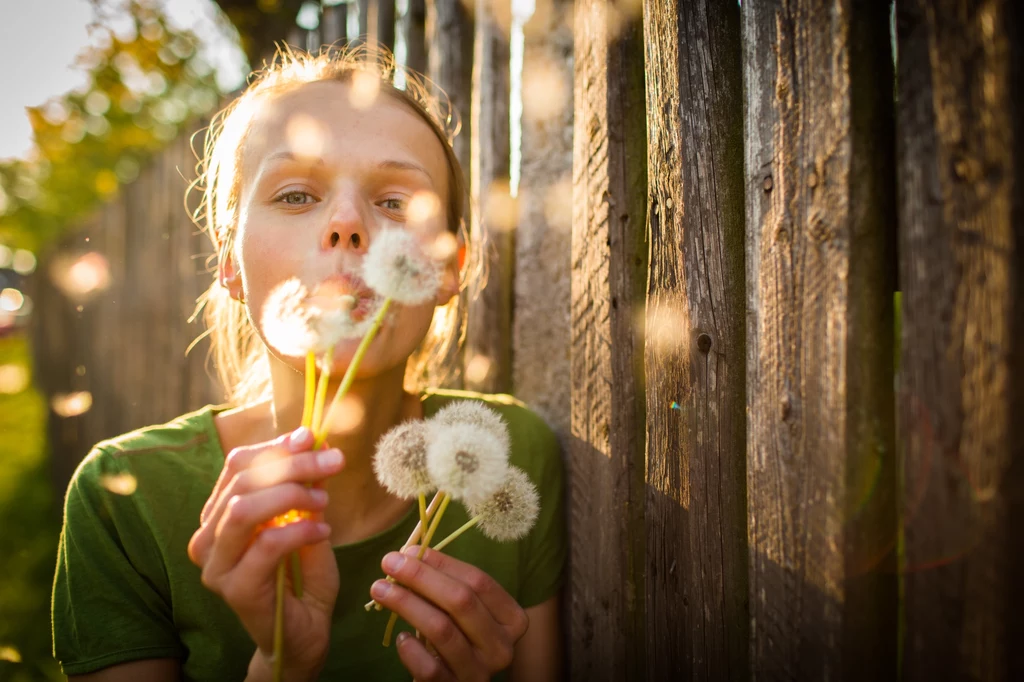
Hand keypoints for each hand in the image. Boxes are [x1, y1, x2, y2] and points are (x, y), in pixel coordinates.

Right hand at [187, 427, 342, 679]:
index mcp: (218, 516)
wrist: (303, 635)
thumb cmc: (303, 578)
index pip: (237, 466)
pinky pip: (266, 545)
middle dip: (293, 465)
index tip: (311, 437)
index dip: (275, 446)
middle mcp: (207, 539)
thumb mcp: (307, 522)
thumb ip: (305, 489)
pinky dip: (299, 530)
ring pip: (244, 510)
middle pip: (242, 482)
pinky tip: (323, 531)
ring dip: (291, 495)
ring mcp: (216, 566)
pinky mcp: (235, 589)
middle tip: (333, 462)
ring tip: (324, 501)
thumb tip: (314, 444)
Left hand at [371, 547, 528, 680]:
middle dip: (421, 577)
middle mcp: (501, 646)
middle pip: (461, 601)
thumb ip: (445, 583)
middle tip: (389, 562)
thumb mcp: (462, 611)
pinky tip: (400, 638)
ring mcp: (480, 673)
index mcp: (511, 619)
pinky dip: (410, 649)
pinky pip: (429, 668)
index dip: (443, 563)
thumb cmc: (460, 638)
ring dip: (406, 604)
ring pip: (442, 630)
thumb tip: (410, 554)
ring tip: (380, 589)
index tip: (409, 551)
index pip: (479, 581)